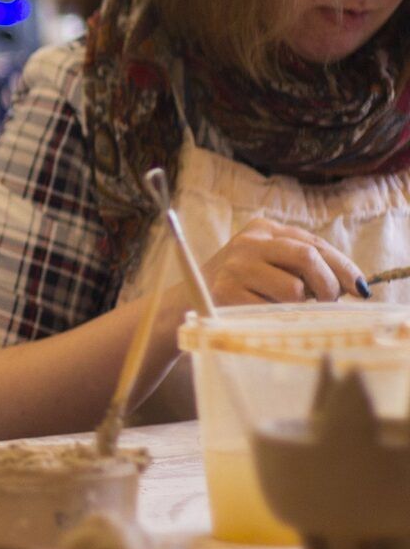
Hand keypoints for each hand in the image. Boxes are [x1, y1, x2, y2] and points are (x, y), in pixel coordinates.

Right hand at [201, 218, 363, 306]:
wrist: (188, 302)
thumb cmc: (240, 285)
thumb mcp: (268, 263)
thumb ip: (305, 266)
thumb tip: (354, 285)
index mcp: (263, 229)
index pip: (314, 243)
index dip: (343, 266)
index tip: (360, 288)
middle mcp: (249, 242)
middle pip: (307, 257)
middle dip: (328, 285)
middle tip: (330, 303)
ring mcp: (236, 266)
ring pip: (294, 288)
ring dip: (301, 306)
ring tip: (290, 310)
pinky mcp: (227, 292)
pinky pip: (273, 310)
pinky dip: (279, 318)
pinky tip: (268, 316)